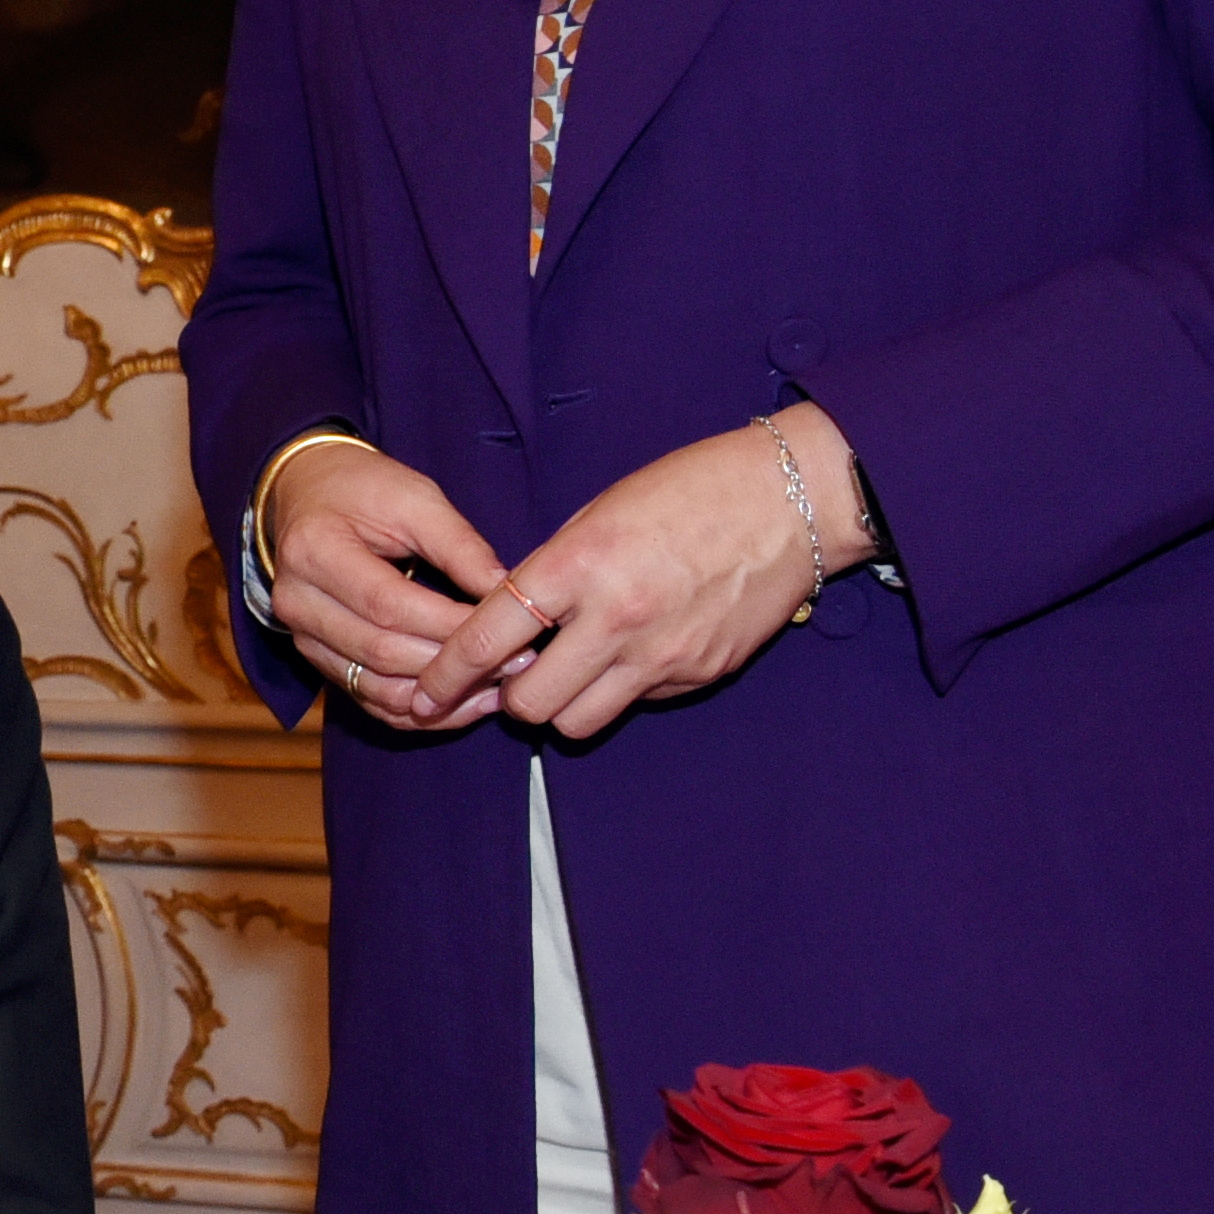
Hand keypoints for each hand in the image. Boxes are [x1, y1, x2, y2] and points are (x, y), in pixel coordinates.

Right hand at [257, 438, 526, 732]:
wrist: (308, 496)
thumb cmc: (366, 490)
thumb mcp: (416, 498)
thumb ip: (459, 546)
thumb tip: (507, 593)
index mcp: (315, 550)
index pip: (388, 604)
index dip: (450, 626)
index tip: (510, 630)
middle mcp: (298, 601)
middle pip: (381, 652)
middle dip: (454, 665)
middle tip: (517, 664)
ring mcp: (302, 637)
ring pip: (376, 688)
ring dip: (442, 699)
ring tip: (498, 691)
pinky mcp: (317, 659)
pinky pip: (370, 701)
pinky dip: (419, 711)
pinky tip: (463, 704)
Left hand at [419, 403, 878, 739]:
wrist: (790, 502)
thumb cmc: (689, 491)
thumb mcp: (601, 513)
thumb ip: (553, 571)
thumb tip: (510, 618)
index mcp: (580, 565)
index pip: (489, 637)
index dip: (446, 674)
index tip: (424, 692)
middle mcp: (617, 619)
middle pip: (528, 704)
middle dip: (509, 697)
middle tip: (512, 675)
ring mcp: (662, 656)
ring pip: (577, 723)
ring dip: (562, 705)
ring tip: (570, 671)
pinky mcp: (698, 675)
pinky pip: (636, 703)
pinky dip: (622, 689)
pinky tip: (636, 650)